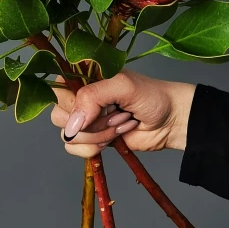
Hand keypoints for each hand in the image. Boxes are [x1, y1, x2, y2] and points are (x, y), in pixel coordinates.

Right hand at [51, 70, 195, 157]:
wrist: (171, 121)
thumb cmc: (152, 96)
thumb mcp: (123, 86)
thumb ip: (94, 96)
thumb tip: (72, 124)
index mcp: (83, 78)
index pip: (57, 91)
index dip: (72, 104)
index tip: (96, 107)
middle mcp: (80, 98)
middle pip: (59, 116)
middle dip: (89, 122)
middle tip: (114, 115)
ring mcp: (85, 120)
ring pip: (68, 136)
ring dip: (96, 135)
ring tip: (119, 125)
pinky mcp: (91, 140)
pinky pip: (75, 149)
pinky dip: (94, 148)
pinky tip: (114, 138)